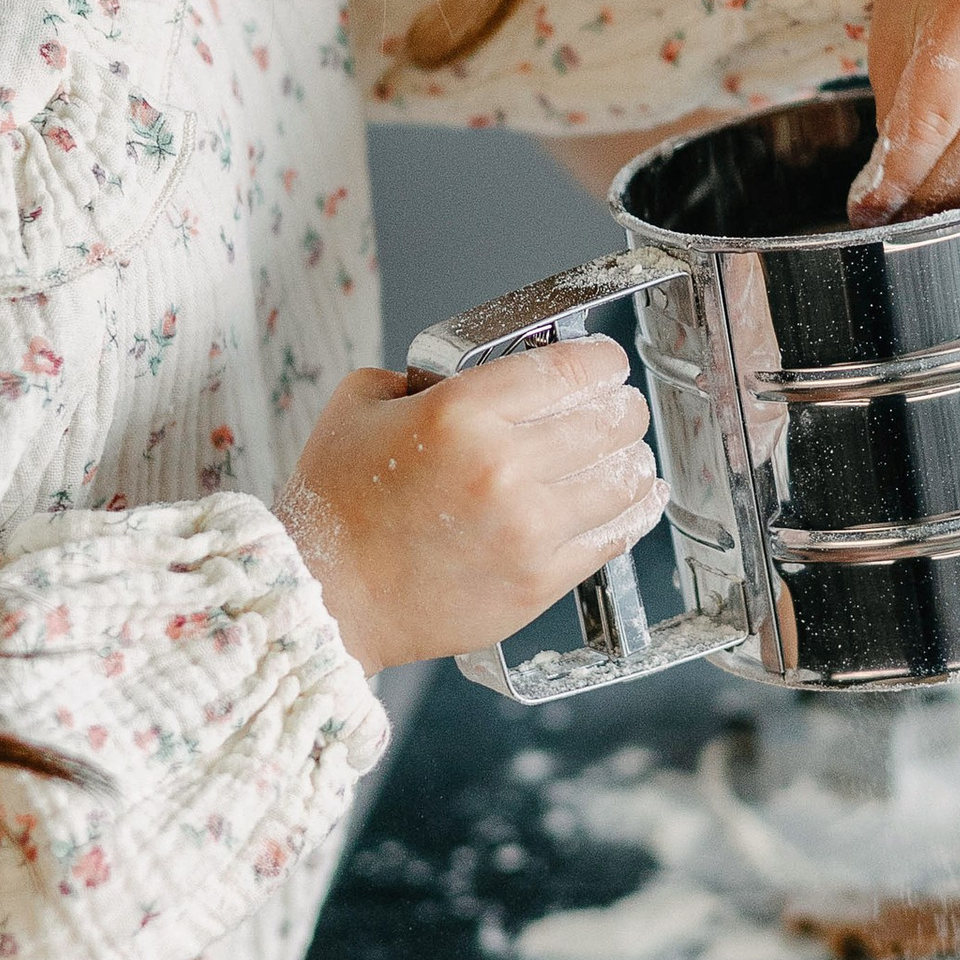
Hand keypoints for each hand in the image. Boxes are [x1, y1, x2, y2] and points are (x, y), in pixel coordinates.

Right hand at [280, 340, 661, 672]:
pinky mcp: (539, 581)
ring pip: (624, 477)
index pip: (572, 369)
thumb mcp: (359, 405)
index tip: (605, 364)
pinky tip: (633, 498)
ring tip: (622, 454)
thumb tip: (469, 375)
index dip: (602, 361)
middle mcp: (503, 467)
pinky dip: (633, 510)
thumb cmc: (335, 508)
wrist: (326, 598)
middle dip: (621, 406)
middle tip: (617, 408)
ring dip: (630, 458)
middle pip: (611, 418)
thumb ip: (416, 375)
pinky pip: (615, 535)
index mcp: (461, 412)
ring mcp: (527, 528)